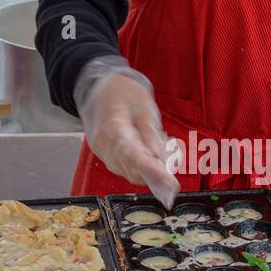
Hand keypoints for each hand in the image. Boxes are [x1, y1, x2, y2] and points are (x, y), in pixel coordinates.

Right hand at [81, 73, 179, 209]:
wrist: (98, 88)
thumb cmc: (121, 92)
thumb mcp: (144, 106)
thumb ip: (152, 135)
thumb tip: (161, 161)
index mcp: (113, 129)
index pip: (134, 157)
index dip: (153, 171)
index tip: (170, 182)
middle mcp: (104, 146)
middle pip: (133, 171)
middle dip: (155, 171)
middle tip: (172, 158)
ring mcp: (103, 153)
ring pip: (130, 173)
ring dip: (149, 168)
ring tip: (158, 144)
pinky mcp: (105, 156)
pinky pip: (126, 168)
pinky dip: (141, 165)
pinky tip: (148, 149)